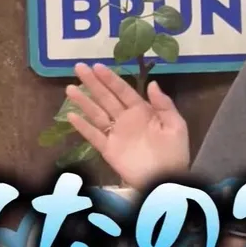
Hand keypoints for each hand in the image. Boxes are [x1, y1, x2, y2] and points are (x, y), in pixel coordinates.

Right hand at [65, 63, 189, 187]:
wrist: (166, 180)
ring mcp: (116, 134)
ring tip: (70, 88)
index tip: (97, 66)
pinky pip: (94, 136)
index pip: (123, 90)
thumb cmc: (174, 153)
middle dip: (92, 83)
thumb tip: (152, 83)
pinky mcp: (109, 150)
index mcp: (142, 111)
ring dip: (83, 101)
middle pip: (106, 97)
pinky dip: (83, 127)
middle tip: (79, 67)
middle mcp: (126, 119)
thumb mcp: (176, 126)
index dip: (110, 78)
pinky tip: (72, 116)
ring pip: (96, 113)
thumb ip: (164, 105)